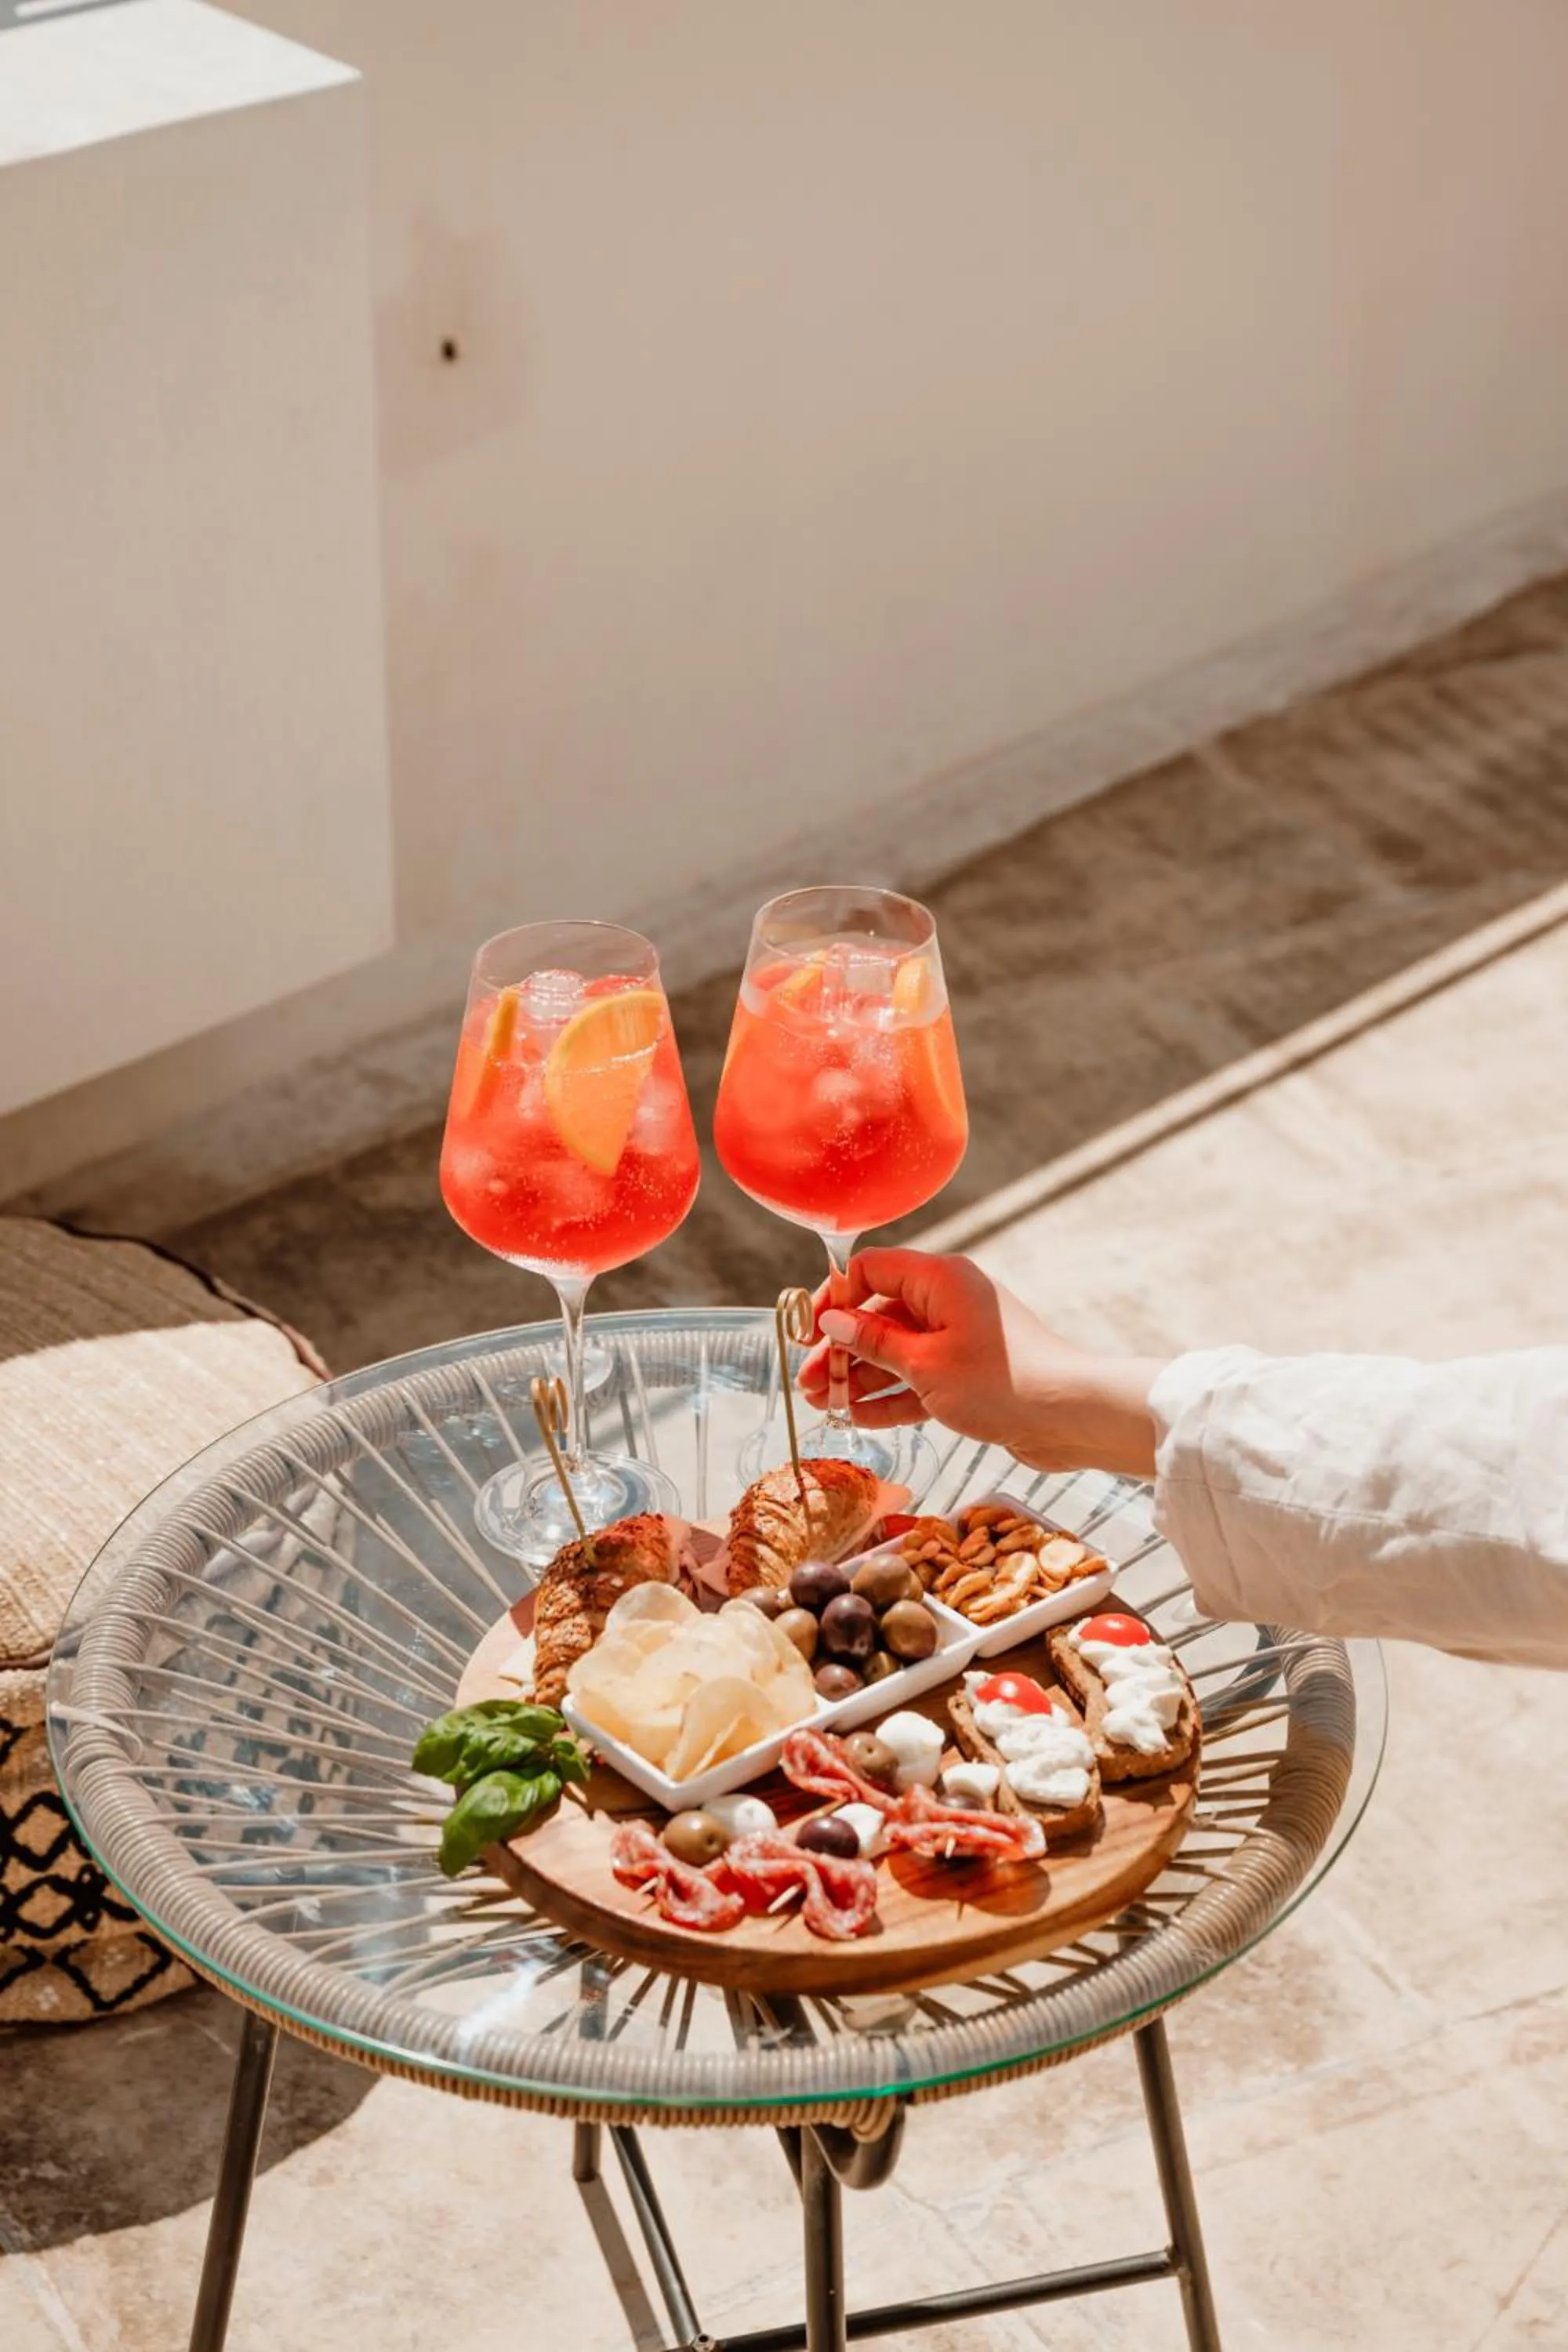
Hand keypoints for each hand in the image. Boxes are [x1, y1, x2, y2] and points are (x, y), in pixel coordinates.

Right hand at [798, 1249, 1165, 1478]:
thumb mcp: (925, 1364)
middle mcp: (950, 1300)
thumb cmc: (1002, 1382)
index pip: (871, 1269)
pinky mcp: (970, 1372)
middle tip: (810, 1383)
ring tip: (824, 1406)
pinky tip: (859, 1417)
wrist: (1070, 1417)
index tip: (808, 1332)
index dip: (833, 1298)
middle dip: (842, 1349)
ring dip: (861, 1377)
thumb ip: (874, 1342)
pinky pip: (920, 1376)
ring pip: (897, 1351)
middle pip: (879, 1314)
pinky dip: (892, 1395)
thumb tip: (833, 1321)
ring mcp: (961, 1337)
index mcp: (941, 1279)